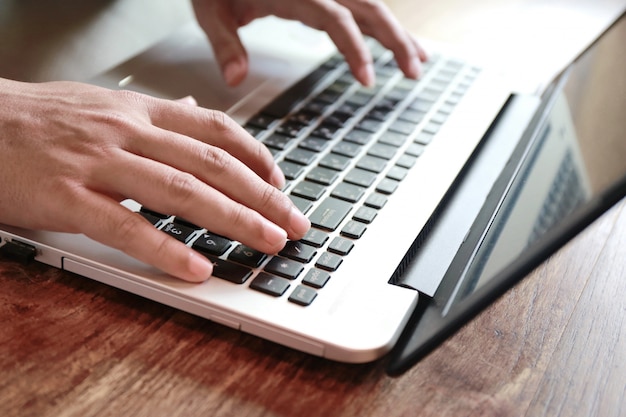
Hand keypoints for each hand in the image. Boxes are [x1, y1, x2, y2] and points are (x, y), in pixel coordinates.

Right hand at [0, 78, 309, 281]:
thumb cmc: (38, 119)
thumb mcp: (103, 105)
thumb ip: (155, 114)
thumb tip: (197, 112)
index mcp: (139, 111)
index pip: (216, 130)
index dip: (257, 157)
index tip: (281, 184)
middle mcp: (127, 132)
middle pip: (212, 165)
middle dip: (262, 197)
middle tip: (294, 224)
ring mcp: (98, 162)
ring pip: (181, 192)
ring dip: (233, 221)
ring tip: (267, 243)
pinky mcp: (66, 196)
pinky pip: (124, 226)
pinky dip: (165, 249)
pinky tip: (196, 267)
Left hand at [191, 0, 426, 86]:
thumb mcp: (210, 9)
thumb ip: (225, 44)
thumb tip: (234, 80)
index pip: (336, 19)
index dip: (355, 48)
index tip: (367, 80)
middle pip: (369, 7)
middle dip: (395, 40)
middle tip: (414, 73)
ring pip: (374, 5)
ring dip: (398, 33)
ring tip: (419, 61)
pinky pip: (363, 5)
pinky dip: (383, 25)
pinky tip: (396, 41)